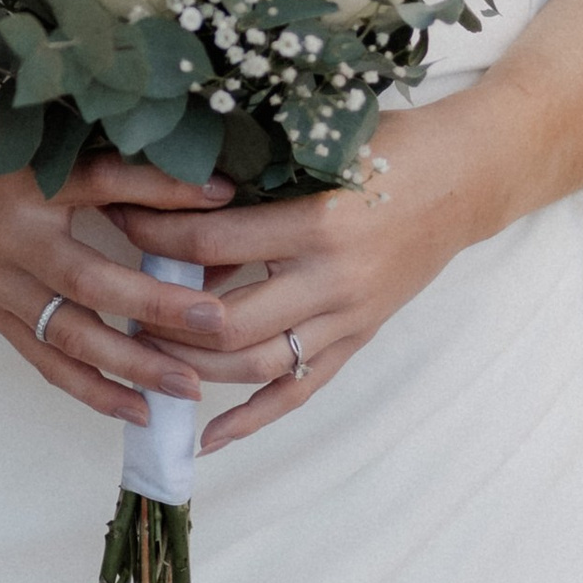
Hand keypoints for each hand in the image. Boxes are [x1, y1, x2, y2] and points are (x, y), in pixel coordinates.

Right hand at [0, 76, 238, 428]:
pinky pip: (42, 358)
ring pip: (68, 335)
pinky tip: (135, 409)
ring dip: (130, 366)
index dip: (165, 189)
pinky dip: (88, 388)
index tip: (225, 197)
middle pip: (90, 280)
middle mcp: (11, 236)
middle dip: (157, 306)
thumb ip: (100, 148)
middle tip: (217, 323)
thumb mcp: (37, 125)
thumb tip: (187, 165)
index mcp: (27, 177)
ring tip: (187, 386)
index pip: (106, 184)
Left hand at [111, 97, 505, 454]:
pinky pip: (299, 393)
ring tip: (144, 352)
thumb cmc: (391, 144)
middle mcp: (333, 281)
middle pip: (226, 323)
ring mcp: (348, 318)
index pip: (212, 243)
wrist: (467, 176)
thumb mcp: (318, 148)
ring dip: (193, 368)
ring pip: (256, 367)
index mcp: (319, 222)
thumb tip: (181, 226)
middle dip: (161, 316)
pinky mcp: (358, 339)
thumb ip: (255, 186)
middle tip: (116, 299)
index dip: (154, 233)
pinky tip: (207, 438)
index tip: (114, 216)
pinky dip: (252, 420)